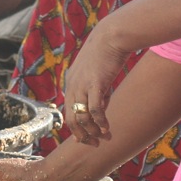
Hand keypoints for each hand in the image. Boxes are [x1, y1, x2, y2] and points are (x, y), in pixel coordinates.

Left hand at [63, 21, 134, 145]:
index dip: (76, 128)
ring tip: (104, 138)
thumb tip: (100, 111)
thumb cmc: (106, 54)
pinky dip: (100, 122)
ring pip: (82, 117)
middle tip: (94, 144)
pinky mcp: (95, 84)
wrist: (111, 36)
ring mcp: (82, 85)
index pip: (68, 112)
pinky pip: (95, 109)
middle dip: (82, 135)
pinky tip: (107, 128)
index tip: (86, 138)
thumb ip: (95, 92)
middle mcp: (72, 86)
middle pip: (72, 119)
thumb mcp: (96, 75)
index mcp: (71, 83)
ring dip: (93, 131)